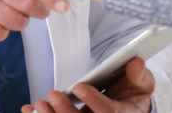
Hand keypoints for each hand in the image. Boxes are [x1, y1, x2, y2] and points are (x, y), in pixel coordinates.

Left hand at [23, 57, 153, 112]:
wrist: (129, 107)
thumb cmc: (133, 93)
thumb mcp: (142, 83)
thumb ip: (139, 75)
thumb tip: (136, 63)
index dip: (95, 101)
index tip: (79, 87)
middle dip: (67, 112)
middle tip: (52, 95)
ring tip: (39, 105)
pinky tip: (29, 111)